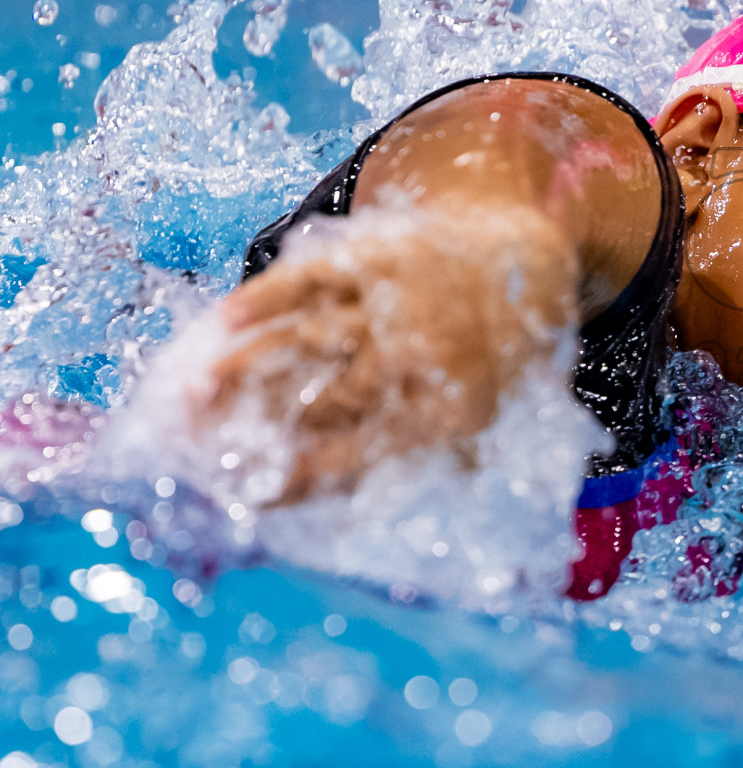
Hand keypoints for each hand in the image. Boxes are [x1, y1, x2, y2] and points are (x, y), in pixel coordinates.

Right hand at [195, 204, 576, 504]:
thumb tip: (347, 513)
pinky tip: (224, 321)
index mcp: (453, 407)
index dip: (304, 479)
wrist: (523, 259)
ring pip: (310, 337)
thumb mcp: (479, 418)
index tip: (252, 497)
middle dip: (265, 426)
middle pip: (330, 397)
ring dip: (247, 365)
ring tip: (194, 393)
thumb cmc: (491, 357)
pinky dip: (266, 297)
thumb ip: (419, 461)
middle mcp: (425, 352)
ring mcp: (398, 298)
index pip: (365, 454)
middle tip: (206, 446)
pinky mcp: (377, 255)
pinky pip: (312, 277)